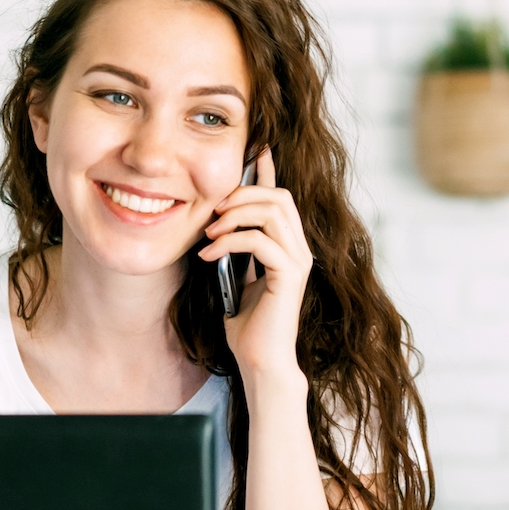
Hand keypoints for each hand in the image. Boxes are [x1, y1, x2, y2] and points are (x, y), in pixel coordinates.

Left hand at [198, 148, 312, 383]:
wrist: (260, 360)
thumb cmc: (247, 325)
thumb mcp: (236, 278)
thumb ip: (236, 251)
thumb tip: (215, 225)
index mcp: (288, 245)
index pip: (281, 197)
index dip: (267, 170)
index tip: (255, 149)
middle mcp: (299, 248)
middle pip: (279, 196)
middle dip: (243, 193)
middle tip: (213, 208)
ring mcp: (298, 260)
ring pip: (272, 211)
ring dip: (235, 214)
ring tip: (209, 231)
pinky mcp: (289, 275)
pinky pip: (260, 241)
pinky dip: (230, 241)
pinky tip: (209, 254)